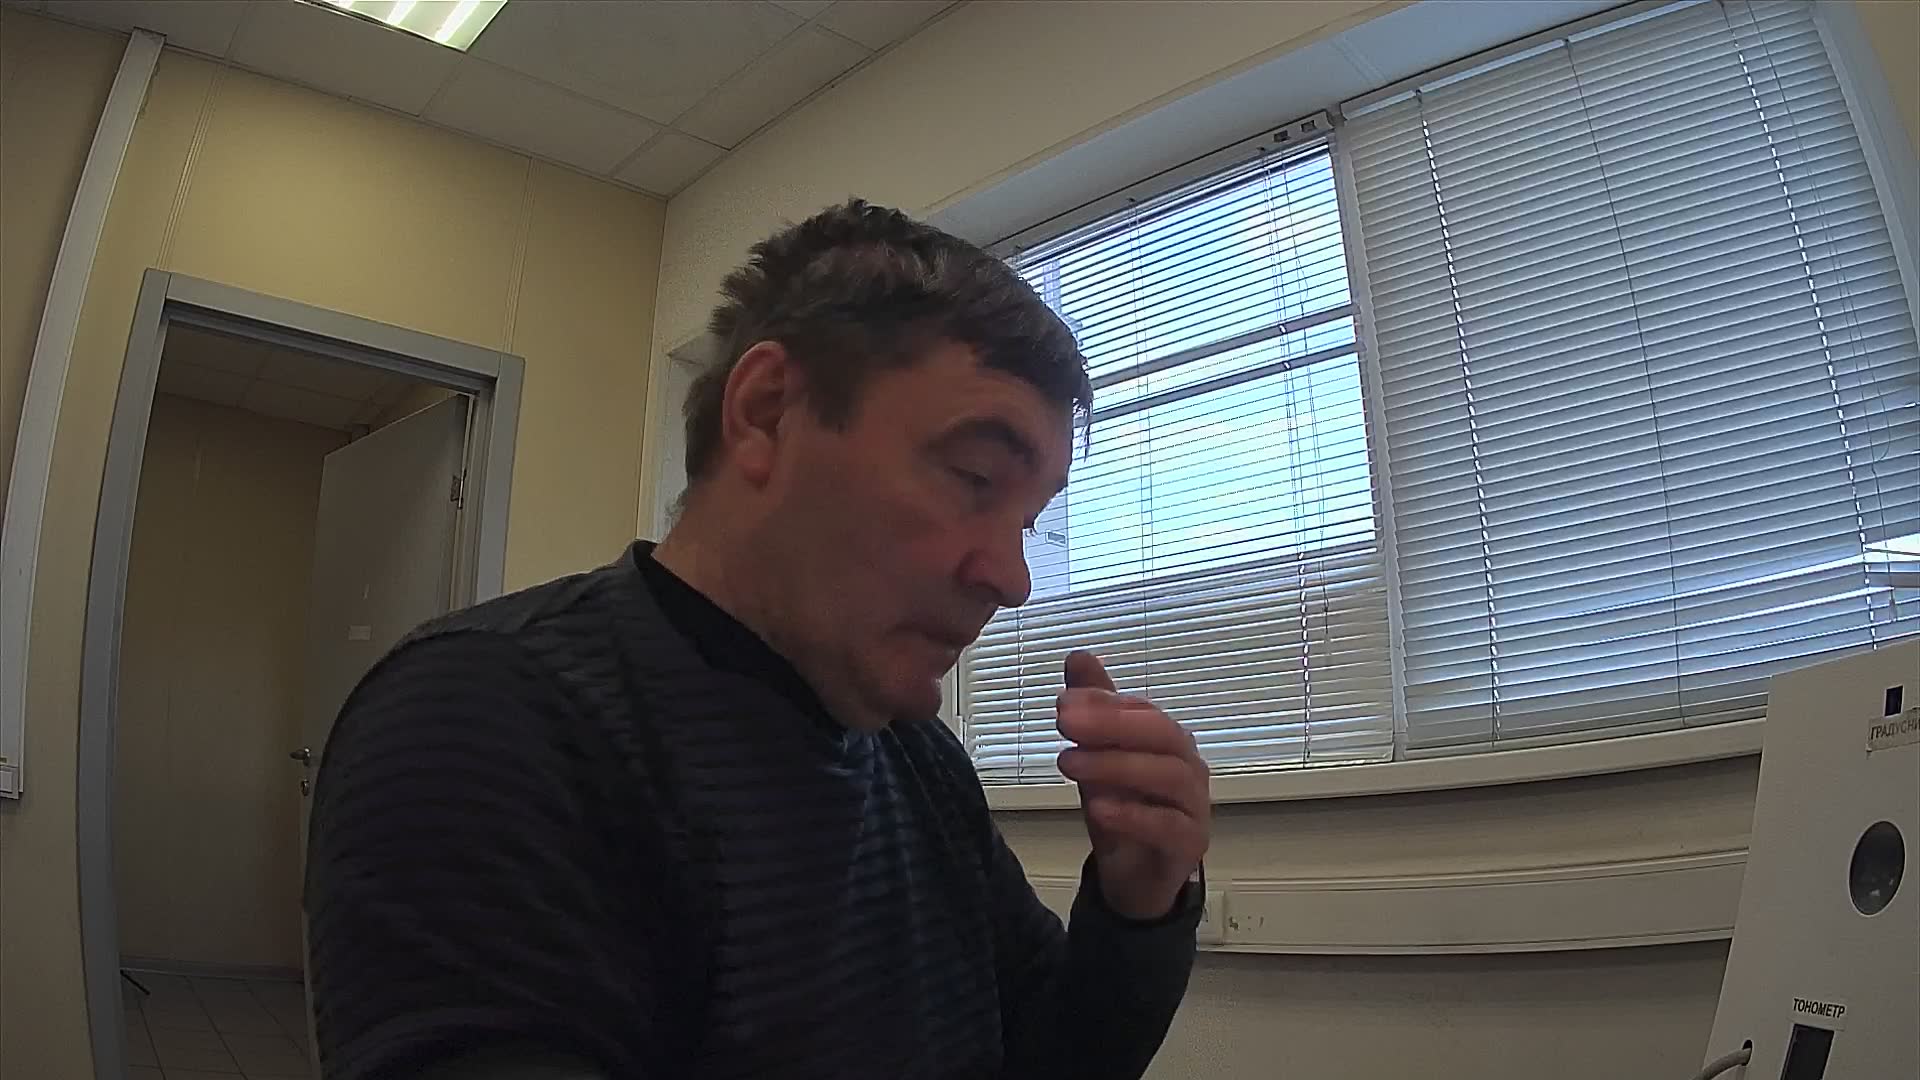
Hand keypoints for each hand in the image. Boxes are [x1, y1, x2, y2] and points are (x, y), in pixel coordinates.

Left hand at [1055, 651, 1210, 920]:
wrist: (1137, 876)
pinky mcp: (1192, 843)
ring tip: (1069, 763)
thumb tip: (1078, 655)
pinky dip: (1134, 815)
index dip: (1103, 703)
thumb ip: (1093, 710)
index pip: (1142, 710)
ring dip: (1115, 765)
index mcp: (1167, 739)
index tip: (1062, 703)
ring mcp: (1195, 804)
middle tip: (1063, 721)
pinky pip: (1169, 825)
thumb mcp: (1097, 757)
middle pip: (1161, 735)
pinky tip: (1098, 808)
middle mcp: (1188, 765)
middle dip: (1111, 724)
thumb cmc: (1123, 807)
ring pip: (1167, 776)